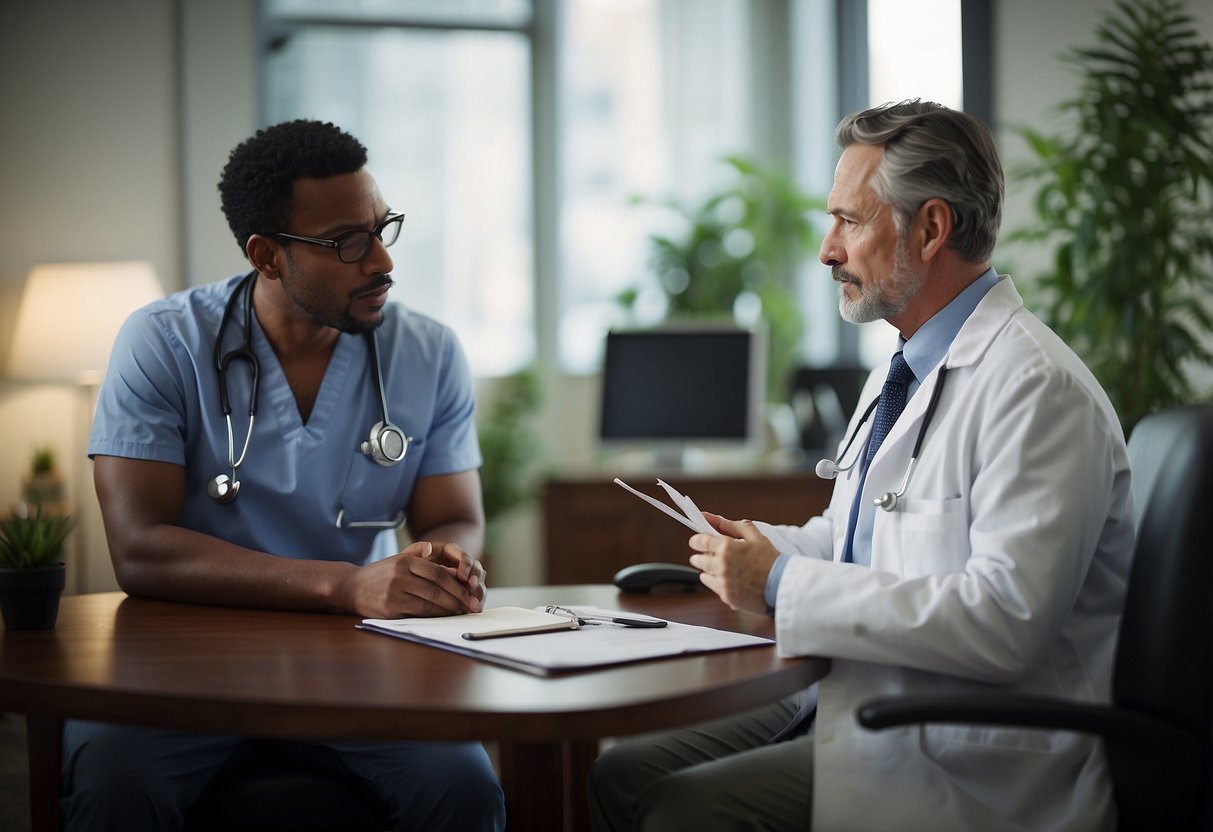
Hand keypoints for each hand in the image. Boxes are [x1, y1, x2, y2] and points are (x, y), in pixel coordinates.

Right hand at [346, 541, 486, 618]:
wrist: (351, 588)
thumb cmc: (380, 574)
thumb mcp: (397, 557)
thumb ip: (416, 551)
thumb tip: (431, 548)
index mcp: (404, 561)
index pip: (438, 573)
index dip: (457, 584)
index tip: (470, 592)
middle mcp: (400, 576)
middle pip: (437, 589)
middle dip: (457, 598)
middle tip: (471, 605)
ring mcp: (394, 594)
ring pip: (429, 603)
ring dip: (448, 609)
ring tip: (461, 611)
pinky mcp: (390, 610)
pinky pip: (418, 614)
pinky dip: (434, 615)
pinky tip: (443, 616)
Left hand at [688, 513, 777, 615]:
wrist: (783, 584)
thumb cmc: (771, 559)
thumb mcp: (755, 536)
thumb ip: (732, 526)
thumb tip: (713, 518)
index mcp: (727, 547)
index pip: (700, 541)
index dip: (696, 541)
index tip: (696, 541)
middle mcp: (721, 565)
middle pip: (698, 560)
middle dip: (701, 556)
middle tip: (708, 556)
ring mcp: (723, 582)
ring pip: (704, 575)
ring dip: (709, 571)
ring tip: (723, 570)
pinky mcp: (726, 596)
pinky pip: (714, 588)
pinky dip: (719, 584)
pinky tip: (731, 581)